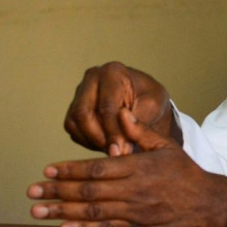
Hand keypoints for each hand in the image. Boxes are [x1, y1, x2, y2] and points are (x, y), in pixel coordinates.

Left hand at [28, 108, 226, 226]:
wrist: (205, 200)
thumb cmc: (184, 170)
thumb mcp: (166, 145)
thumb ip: (139, 132)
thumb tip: (120, 113)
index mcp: (138, 167)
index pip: (98, 168)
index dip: (70, 169)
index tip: (47, 169)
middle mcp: (133, 190)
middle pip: (89, 191)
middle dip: (57, 191)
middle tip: (32, 192)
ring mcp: (133, 211)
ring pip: (92, 212)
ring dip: (62, 212)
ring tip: (38, 211)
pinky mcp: (135, 226)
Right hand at [65, 62, 179, 155]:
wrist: (144, 100)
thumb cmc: (151, 99)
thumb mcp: (153, 106)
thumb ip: (138, 124)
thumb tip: (120, 147)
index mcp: (113, 72)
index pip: (107, 106)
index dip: (113, 132)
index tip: (122, 152)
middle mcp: (92, 78)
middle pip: (83, 113)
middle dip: (100, 138)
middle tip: (115, 155)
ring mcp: (80, 93)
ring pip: (75, 123)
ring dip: (93, 141)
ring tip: (114, 150)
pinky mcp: (74, 108)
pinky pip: (73, 130)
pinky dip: (87, 142)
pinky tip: (106, 145)